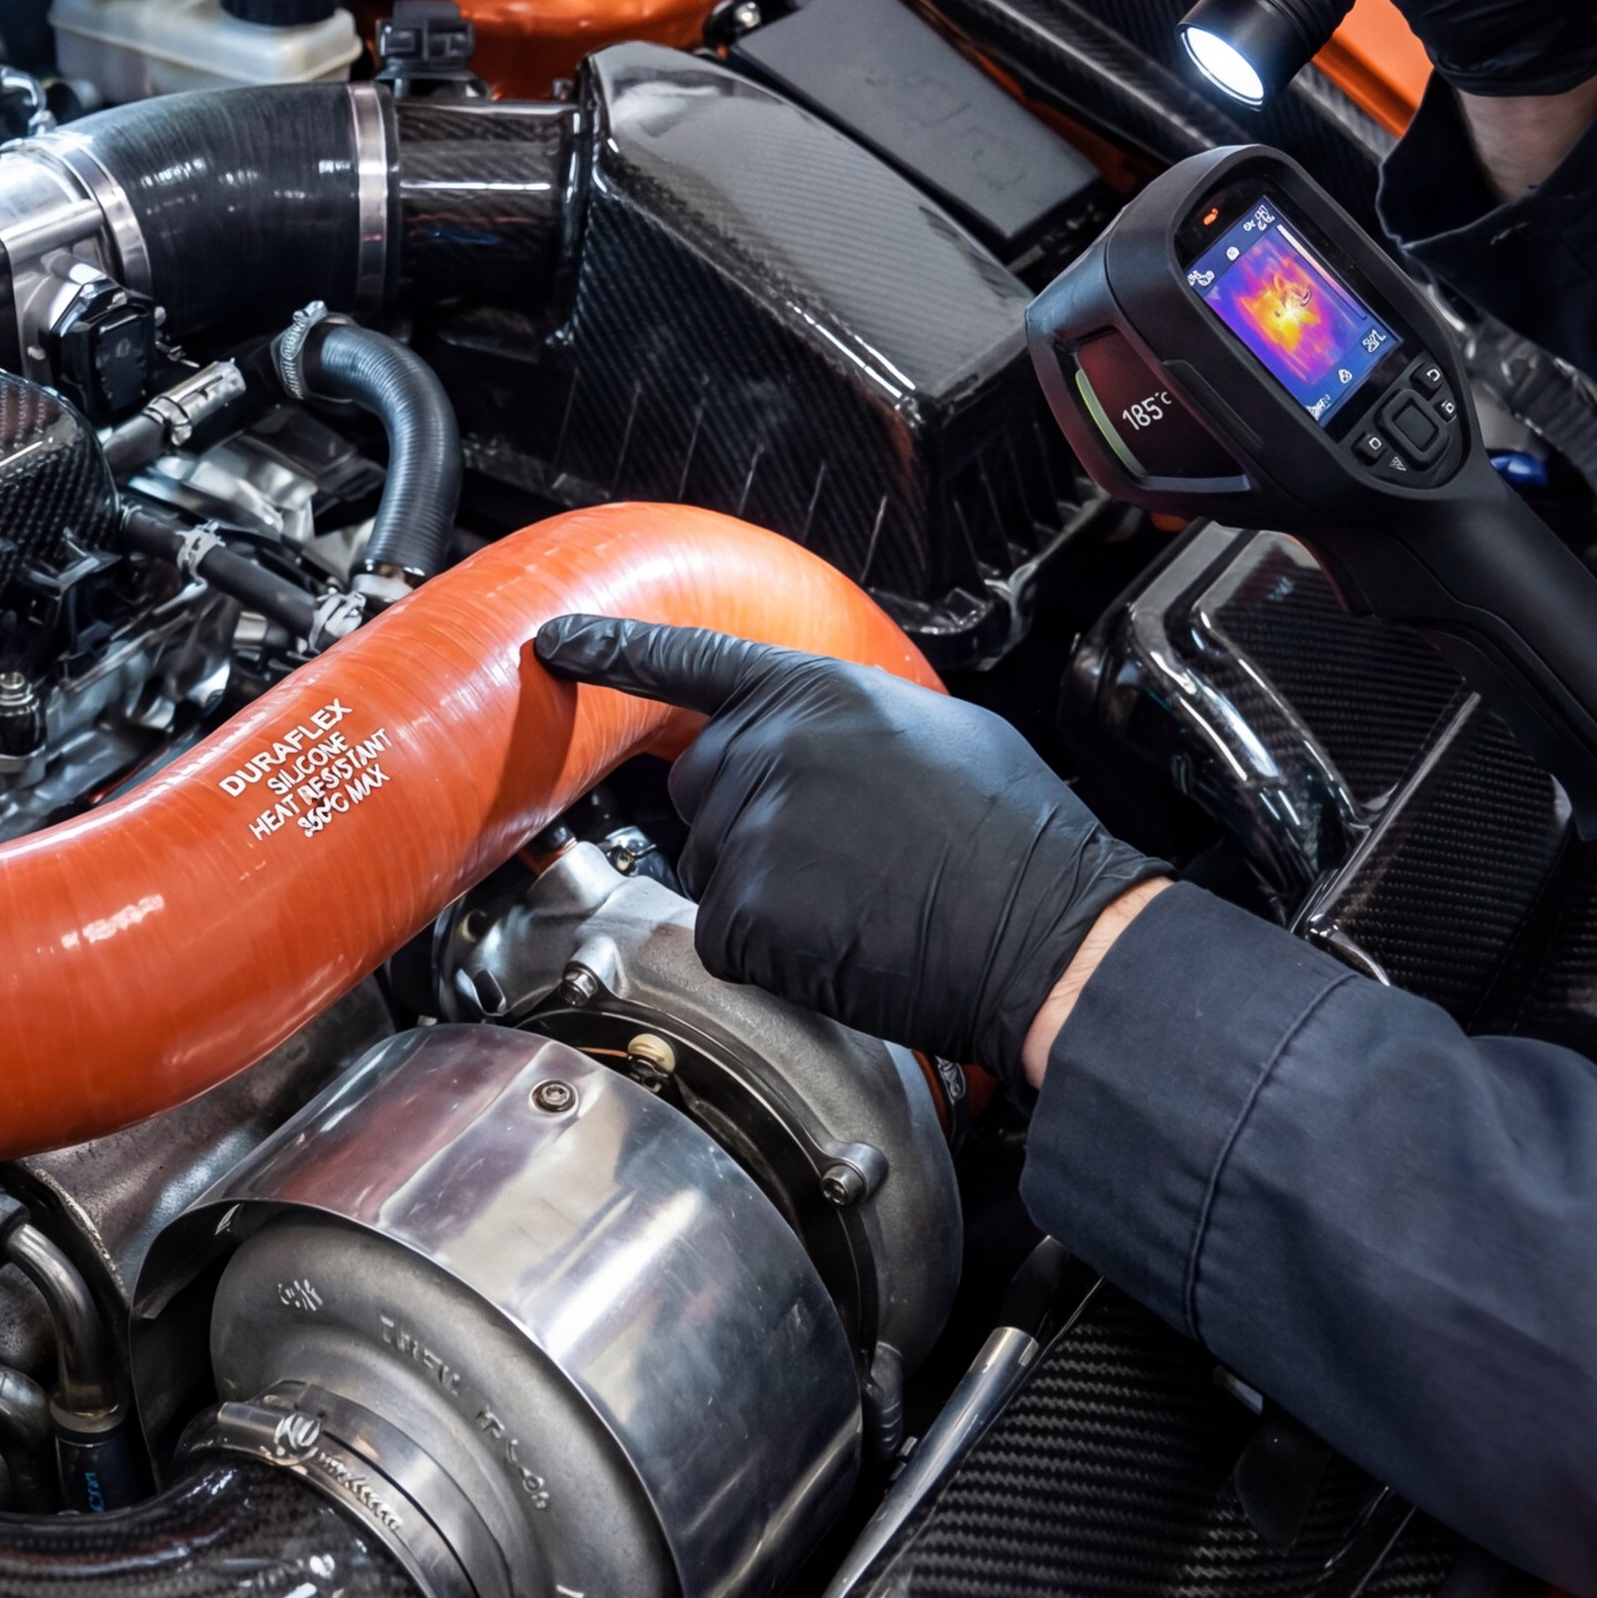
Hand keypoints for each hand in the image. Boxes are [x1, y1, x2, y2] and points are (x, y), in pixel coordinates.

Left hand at [533, 616, 1164, 1080]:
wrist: (1041, 929)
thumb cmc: (1013, 837)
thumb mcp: (939, 731)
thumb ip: (853, 723)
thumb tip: (829, 744)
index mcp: (817, 691)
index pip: (691, 661)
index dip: (617, 652)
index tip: (555, 644)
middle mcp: (768, 748)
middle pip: (700, 784)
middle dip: (742, 818)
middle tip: (828, 857)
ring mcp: (749, 831)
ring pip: (712, 867)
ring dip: (761, 890)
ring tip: (853, 902)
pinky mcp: (742, 912)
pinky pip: (724, 936)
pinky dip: (769, 953)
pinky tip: (840, 943)